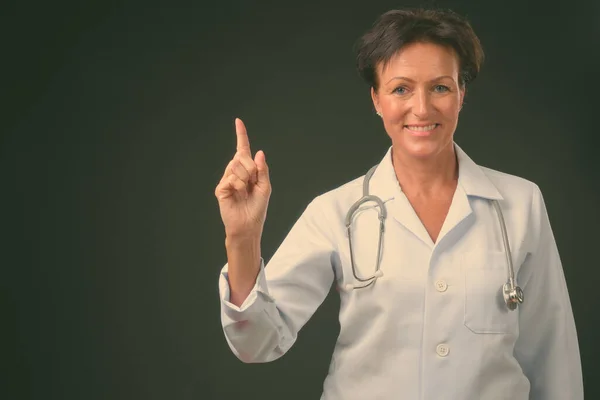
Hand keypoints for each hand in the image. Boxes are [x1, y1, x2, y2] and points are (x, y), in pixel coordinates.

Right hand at [215, 118, 270, 238]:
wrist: (248, 225)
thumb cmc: (257, 208)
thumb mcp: (265, 187)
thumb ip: (262, 169)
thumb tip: (258, 152)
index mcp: (248, 171)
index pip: (243, 150)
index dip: (241, 135)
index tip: (238, 121)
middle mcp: (236, 172)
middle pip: (242, 157)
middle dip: (251, 169)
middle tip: (252, 183)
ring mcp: (227, 179)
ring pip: (236, 166)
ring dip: (245, 179)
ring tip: (245, 192)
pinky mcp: (221, 188)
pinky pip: (231, 178)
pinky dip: (238, 186)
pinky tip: (238, 195)